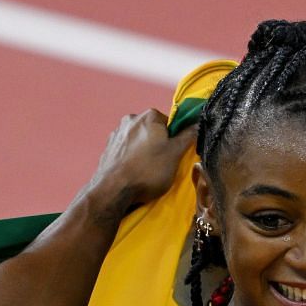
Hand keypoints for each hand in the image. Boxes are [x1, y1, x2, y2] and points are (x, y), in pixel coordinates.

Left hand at [80, 109, 195, 222]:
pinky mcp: (107, 148)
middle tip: (163, 164)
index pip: (170, 123)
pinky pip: (126, 150)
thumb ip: (188, 136)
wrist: (113, 190)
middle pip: (153, 131)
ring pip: (139, 141)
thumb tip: (198, 124)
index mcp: (149, 116)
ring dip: (144, 152)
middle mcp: (131, 119)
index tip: (174, 155)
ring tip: (146, 171)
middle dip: (159, 145)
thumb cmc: (148, 170)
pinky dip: (131, 159)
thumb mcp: (175, 154)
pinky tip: (133, 172)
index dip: (175, 140)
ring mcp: (117, 133)